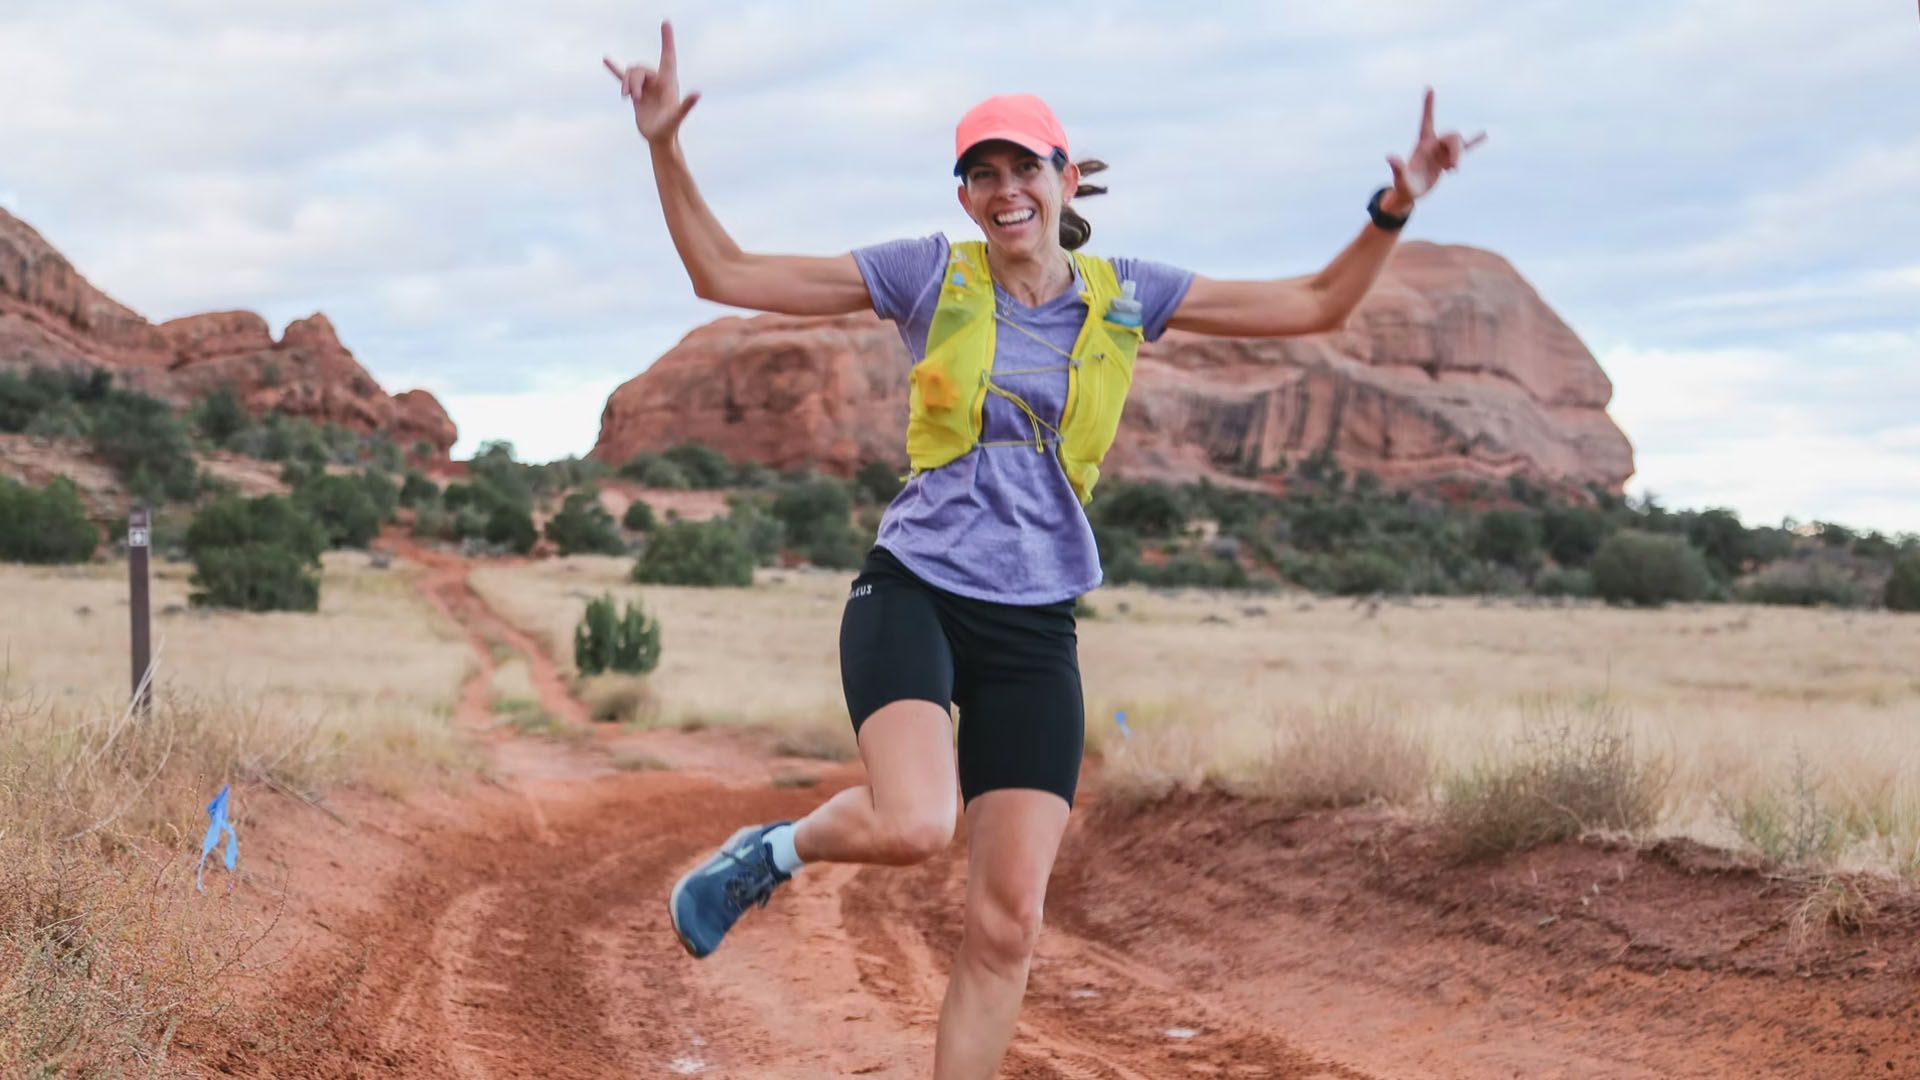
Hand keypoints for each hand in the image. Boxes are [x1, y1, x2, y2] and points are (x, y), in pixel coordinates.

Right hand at [604, 20, 699, 145]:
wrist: (659, 138)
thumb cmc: (670, 128)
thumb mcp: (676, 116)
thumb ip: (687, 105)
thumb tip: (698, 93)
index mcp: (667, 81)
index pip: (667, 56)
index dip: (667, 40)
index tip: (666, 23)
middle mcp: (657, 80)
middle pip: (639, 69)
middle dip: (633, 82)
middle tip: (633, 98)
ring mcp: (646, 86)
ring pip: (631, 74)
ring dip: (626, 84)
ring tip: (628, 99)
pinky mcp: (636, 93)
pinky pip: (623, 77)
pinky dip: (615, 69)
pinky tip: (605, 60)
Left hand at [1385, 89, 1485, 206]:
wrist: (1410, 193)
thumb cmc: (1404, 186)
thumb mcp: (1401, 179)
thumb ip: (1397, 168)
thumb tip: (1390, 156)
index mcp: (1422, 143)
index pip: (1427, 120)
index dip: (1428, 106)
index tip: (1429, 88)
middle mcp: (1433, 143)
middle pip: (1451, 137)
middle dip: (1455, 151)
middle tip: (1451, 169)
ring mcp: (1442, 151)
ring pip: (1458, 143)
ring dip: (1458, 155)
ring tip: (1452, 171)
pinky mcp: (1448, 159)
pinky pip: (1465, 148)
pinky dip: (1474, 141)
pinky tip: (1485, 135)